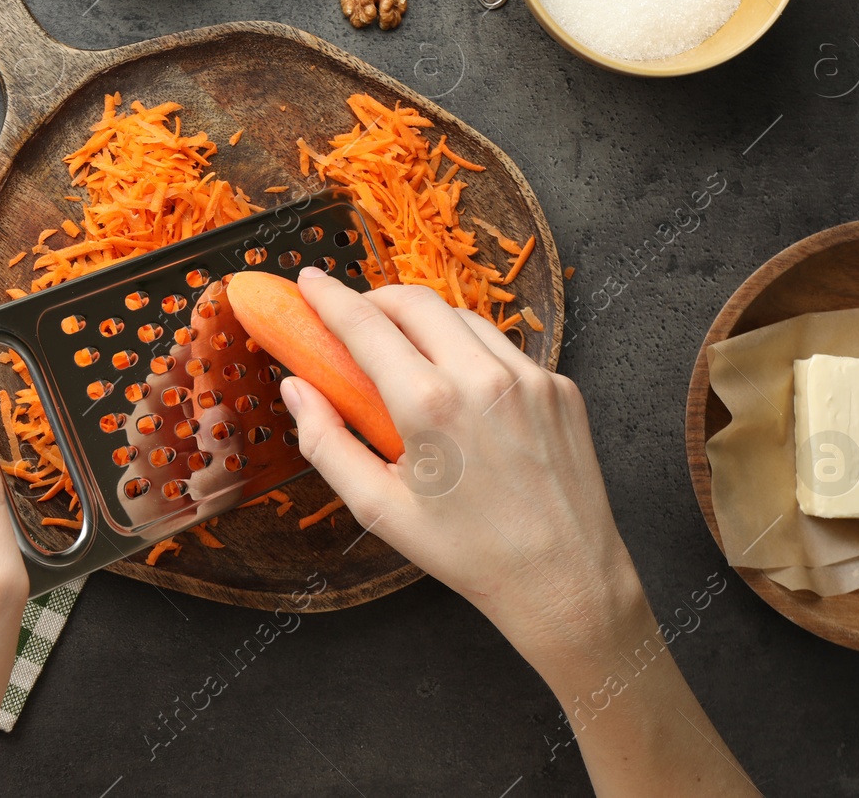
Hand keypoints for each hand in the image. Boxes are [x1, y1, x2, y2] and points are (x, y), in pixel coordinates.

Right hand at [279, 269, 639, 672]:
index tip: (309, 279)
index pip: (365, 324)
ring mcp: (530, 376)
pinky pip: (504, 348)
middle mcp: (482, 377)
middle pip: (415, 301)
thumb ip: (325, 442)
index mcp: (430, 405)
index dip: (329, 296)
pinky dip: (470, 351)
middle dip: (376, 298)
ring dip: (425, 322)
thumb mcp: (379, 509)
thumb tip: (295, 389)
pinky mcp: (560, 386)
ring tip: (406, 353)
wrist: (563, 580)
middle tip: (353, 317)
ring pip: (462, 317)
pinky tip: (460, 387)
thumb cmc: (466, 553)